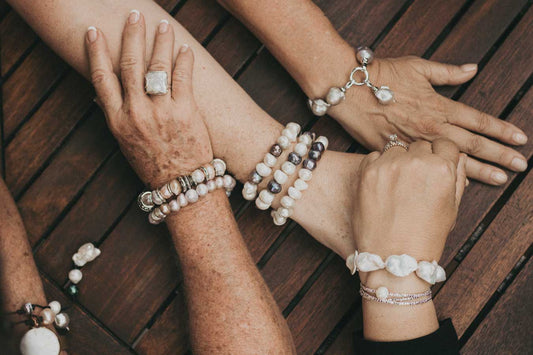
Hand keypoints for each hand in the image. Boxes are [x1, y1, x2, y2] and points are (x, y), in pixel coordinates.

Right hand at [85, 12, 211, 187]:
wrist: (181, 184)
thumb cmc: (153, 164)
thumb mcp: (125, 143)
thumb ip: (114, 117)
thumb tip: (98, 95)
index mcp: (117, 121)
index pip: (101, 78)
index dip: (96, 52)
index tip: (94, 32)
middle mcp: (136, 113)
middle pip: (130, 65)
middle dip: (132, 36)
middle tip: (135, 16)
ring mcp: (162, 111)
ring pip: (158, 66)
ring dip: (160, 42)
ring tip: (163, 25)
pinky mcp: (186, 111)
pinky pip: (183, 78)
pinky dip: (184, 60)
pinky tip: (185, 49)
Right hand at [328, 55, 526, 185]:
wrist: (349, 91)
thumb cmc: (382, 76)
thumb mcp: (417, 67)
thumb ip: (448, 72)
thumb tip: (472, 69)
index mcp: (438, 106)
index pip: (478, 120)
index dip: (501, 129)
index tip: (520, 139)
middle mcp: (430, 127)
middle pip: (472, 144)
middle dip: (499, 155)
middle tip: (520, 166)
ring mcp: (414, 143)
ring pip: (451, 161)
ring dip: (479, 170)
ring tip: (500, 179)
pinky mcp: (396, 153)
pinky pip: (421, 169)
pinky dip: (439, 176)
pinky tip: (454, 185)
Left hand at [352, 139, 466, 263]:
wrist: (392, 257)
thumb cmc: (425, 237)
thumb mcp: (451, 208)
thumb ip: (457, 177)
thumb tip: (458, 156)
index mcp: (442, 169)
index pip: (445, 144)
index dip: (440, 156)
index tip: (433, 166)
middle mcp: (417, 162)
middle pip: (420, 145)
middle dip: (419, 159)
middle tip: (413, 183)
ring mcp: (390, 165)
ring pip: (396, 149)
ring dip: (397, 161)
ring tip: (396, 186)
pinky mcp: (368, 171)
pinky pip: (374, 157)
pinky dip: (377, 167)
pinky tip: (381, 187)